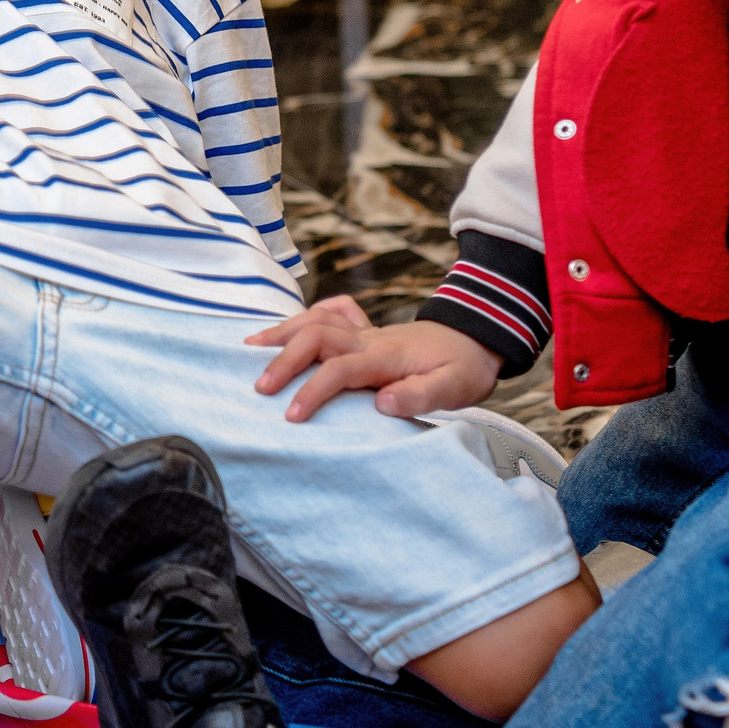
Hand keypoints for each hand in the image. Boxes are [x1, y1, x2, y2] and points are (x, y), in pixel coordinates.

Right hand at [248, 296, 499, 422]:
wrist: (479, 337)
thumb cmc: (464, 368)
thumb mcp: (454, 388)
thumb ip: (419, 395)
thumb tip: (381, 403)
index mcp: (387, 356)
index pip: (340, 369)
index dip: (313, 389)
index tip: (291, 415)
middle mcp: (369, 338)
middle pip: (315, 336)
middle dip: (283, 360)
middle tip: (259, 388)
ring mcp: (365, 331)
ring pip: (315, 319)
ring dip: (282, 332)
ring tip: (249, 349)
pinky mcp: (365, 330)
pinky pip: (330, 312)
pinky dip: (305, 316)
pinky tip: (288, 330)